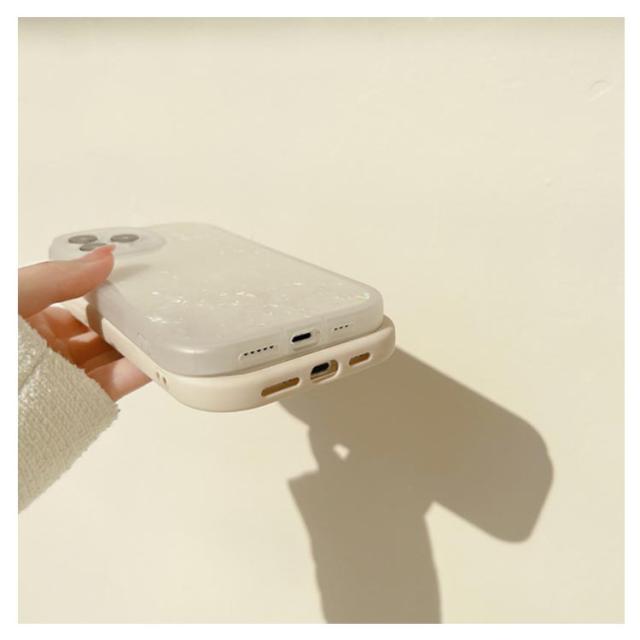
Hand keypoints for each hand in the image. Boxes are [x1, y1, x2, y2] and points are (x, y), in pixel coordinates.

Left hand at [18, 245, 149, 400]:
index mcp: (29, 318)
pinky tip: (155, 359)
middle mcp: (48, 348)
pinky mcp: (76, 404)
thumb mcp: (12, 298)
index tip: (134, 275)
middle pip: (99, 328)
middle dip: (128, 315)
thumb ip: (57, 278)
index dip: (107, 286)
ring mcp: (64, 377)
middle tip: (156, 302)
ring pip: (111, 356)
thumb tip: (104, 257)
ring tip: (164, 330)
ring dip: (138, 344)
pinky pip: (113, 385)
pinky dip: (137, 373)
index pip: (78, 297)